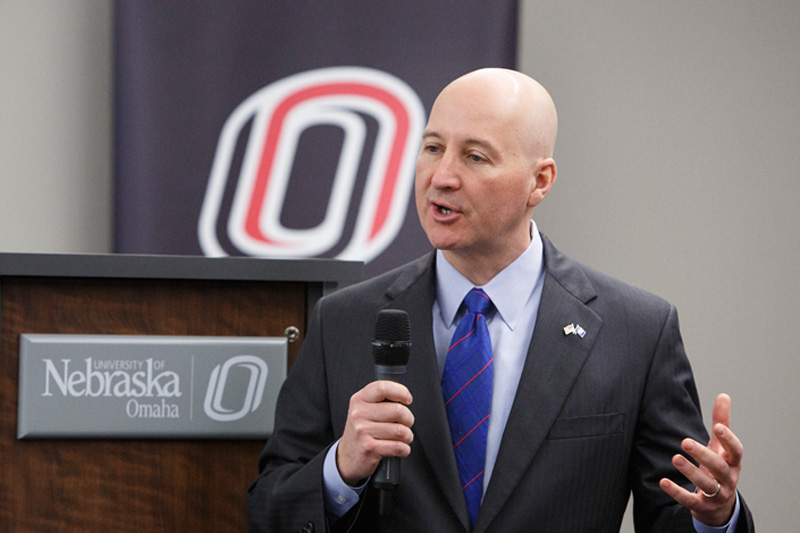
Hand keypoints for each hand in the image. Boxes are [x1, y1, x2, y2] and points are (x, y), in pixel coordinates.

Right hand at [336, 381, 413, 485]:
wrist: (347, 457)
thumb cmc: (362, 431)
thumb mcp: (364, 410)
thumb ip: (380, 400)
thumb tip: (405, 396)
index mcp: (359, 400)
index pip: (383, 388)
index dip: (401, 392)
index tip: (408, 400)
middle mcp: (359, 414)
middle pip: (398, 410)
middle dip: (409, 419)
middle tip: (406, 424)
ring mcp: (362, 431)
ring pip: (401, 430)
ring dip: (408, 436)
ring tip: (403, 438)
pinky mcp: (369, 448)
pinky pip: (398, 447)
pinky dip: (405, 449)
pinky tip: (400, 448)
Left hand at [659, 393, 742, 526]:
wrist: (720, 505)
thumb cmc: (719, 468)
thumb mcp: (721, 447)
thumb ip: (722, 422)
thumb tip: (723, 395)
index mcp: (732, 462)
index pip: (735, 451)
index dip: (728, 439)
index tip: (717, 427)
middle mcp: (727, 479)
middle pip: (719, 467)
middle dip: (703, 454)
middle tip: (685, 441)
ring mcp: (717, 494)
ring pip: (706, 484)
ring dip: (691, 472)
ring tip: (675, 458)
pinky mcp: (702, 506)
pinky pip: (690, 500)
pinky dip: (677, 492)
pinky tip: (663, 481)